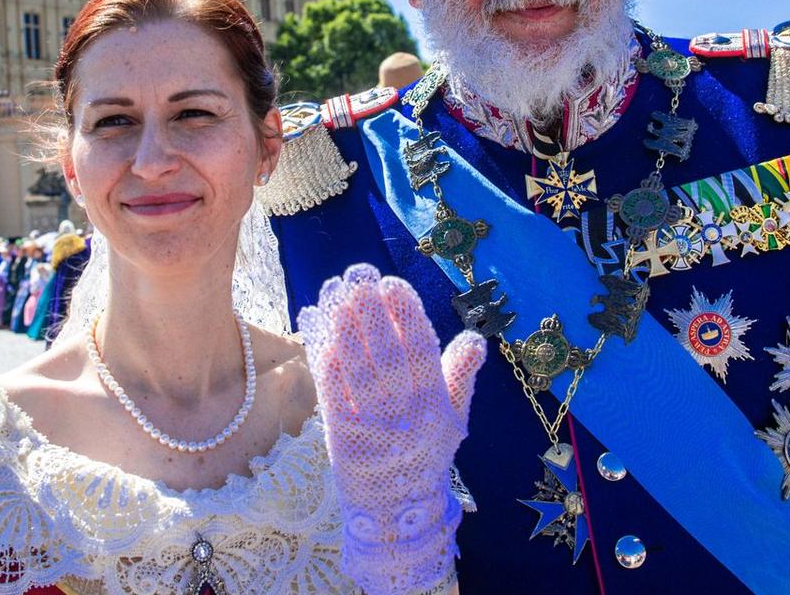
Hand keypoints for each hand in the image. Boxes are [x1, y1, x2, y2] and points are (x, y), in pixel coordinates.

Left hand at [298, 264, 484, 594]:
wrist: (398, 514)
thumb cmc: (427, 456)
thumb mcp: (455, 419)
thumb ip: (461, 375)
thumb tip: (475, 338)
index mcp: (435, 404)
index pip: (421, 351)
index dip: (406, 315)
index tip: (391, 282)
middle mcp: (406, 414)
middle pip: (385, 354)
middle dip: (370, 311)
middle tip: (356, 275)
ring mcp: (373, 426)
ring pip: (356, 368)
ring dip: (343, 325)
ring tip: (333, 291)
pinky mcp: (342, 436)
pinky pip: (331, 388)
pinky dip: (321, 354)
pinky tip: (314, 323)